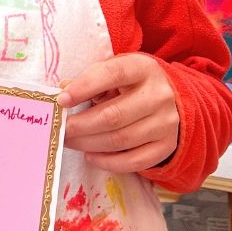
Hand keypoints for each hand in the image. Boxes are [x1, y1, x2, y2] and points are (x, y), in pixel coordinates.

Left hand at [57, 54, 178, 172]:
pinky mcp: (166, 146)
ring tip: (70, 142)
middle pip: (114, 115)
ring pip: (121, 140)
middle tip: (61, 129)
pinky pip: (134, 161)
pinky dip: (108, 162)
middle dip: (81, 125)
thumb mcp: (113, 70)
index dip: (85, 87)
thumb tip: (64, 92)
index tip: (62, 100)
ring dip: (89, 144)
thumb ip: (90, 78)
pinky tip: (90, 156)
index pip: (112, 74)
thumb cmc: (131, 82)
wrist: (169, 98)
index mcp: (142, 68)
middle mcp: (159, 95)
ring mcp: (165, 123)